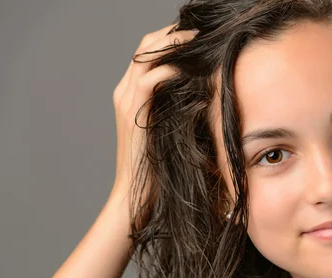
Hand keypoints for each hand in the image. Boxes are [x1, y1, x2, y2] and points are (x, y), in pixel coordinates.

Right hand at [109, 23, 197, 227]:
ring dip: (172, 44)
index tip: (197, 36)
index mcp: (131, 93)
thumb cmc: (159, 166)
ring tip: (197, 39)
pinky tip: (189, 70)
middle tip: (200, 30)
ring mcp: (126, 101)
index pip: (148, 52)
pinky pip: (149, 80)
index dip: (170, 39)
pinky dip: (169, 70)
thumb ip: (179, 107)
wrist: (137, 193)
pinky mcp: (133, 113)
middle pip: (145, 46)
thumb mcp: (171, 129)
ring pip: (144, 56)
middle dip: (172, 33)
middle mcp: (124, 91)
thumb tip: (206, 93)